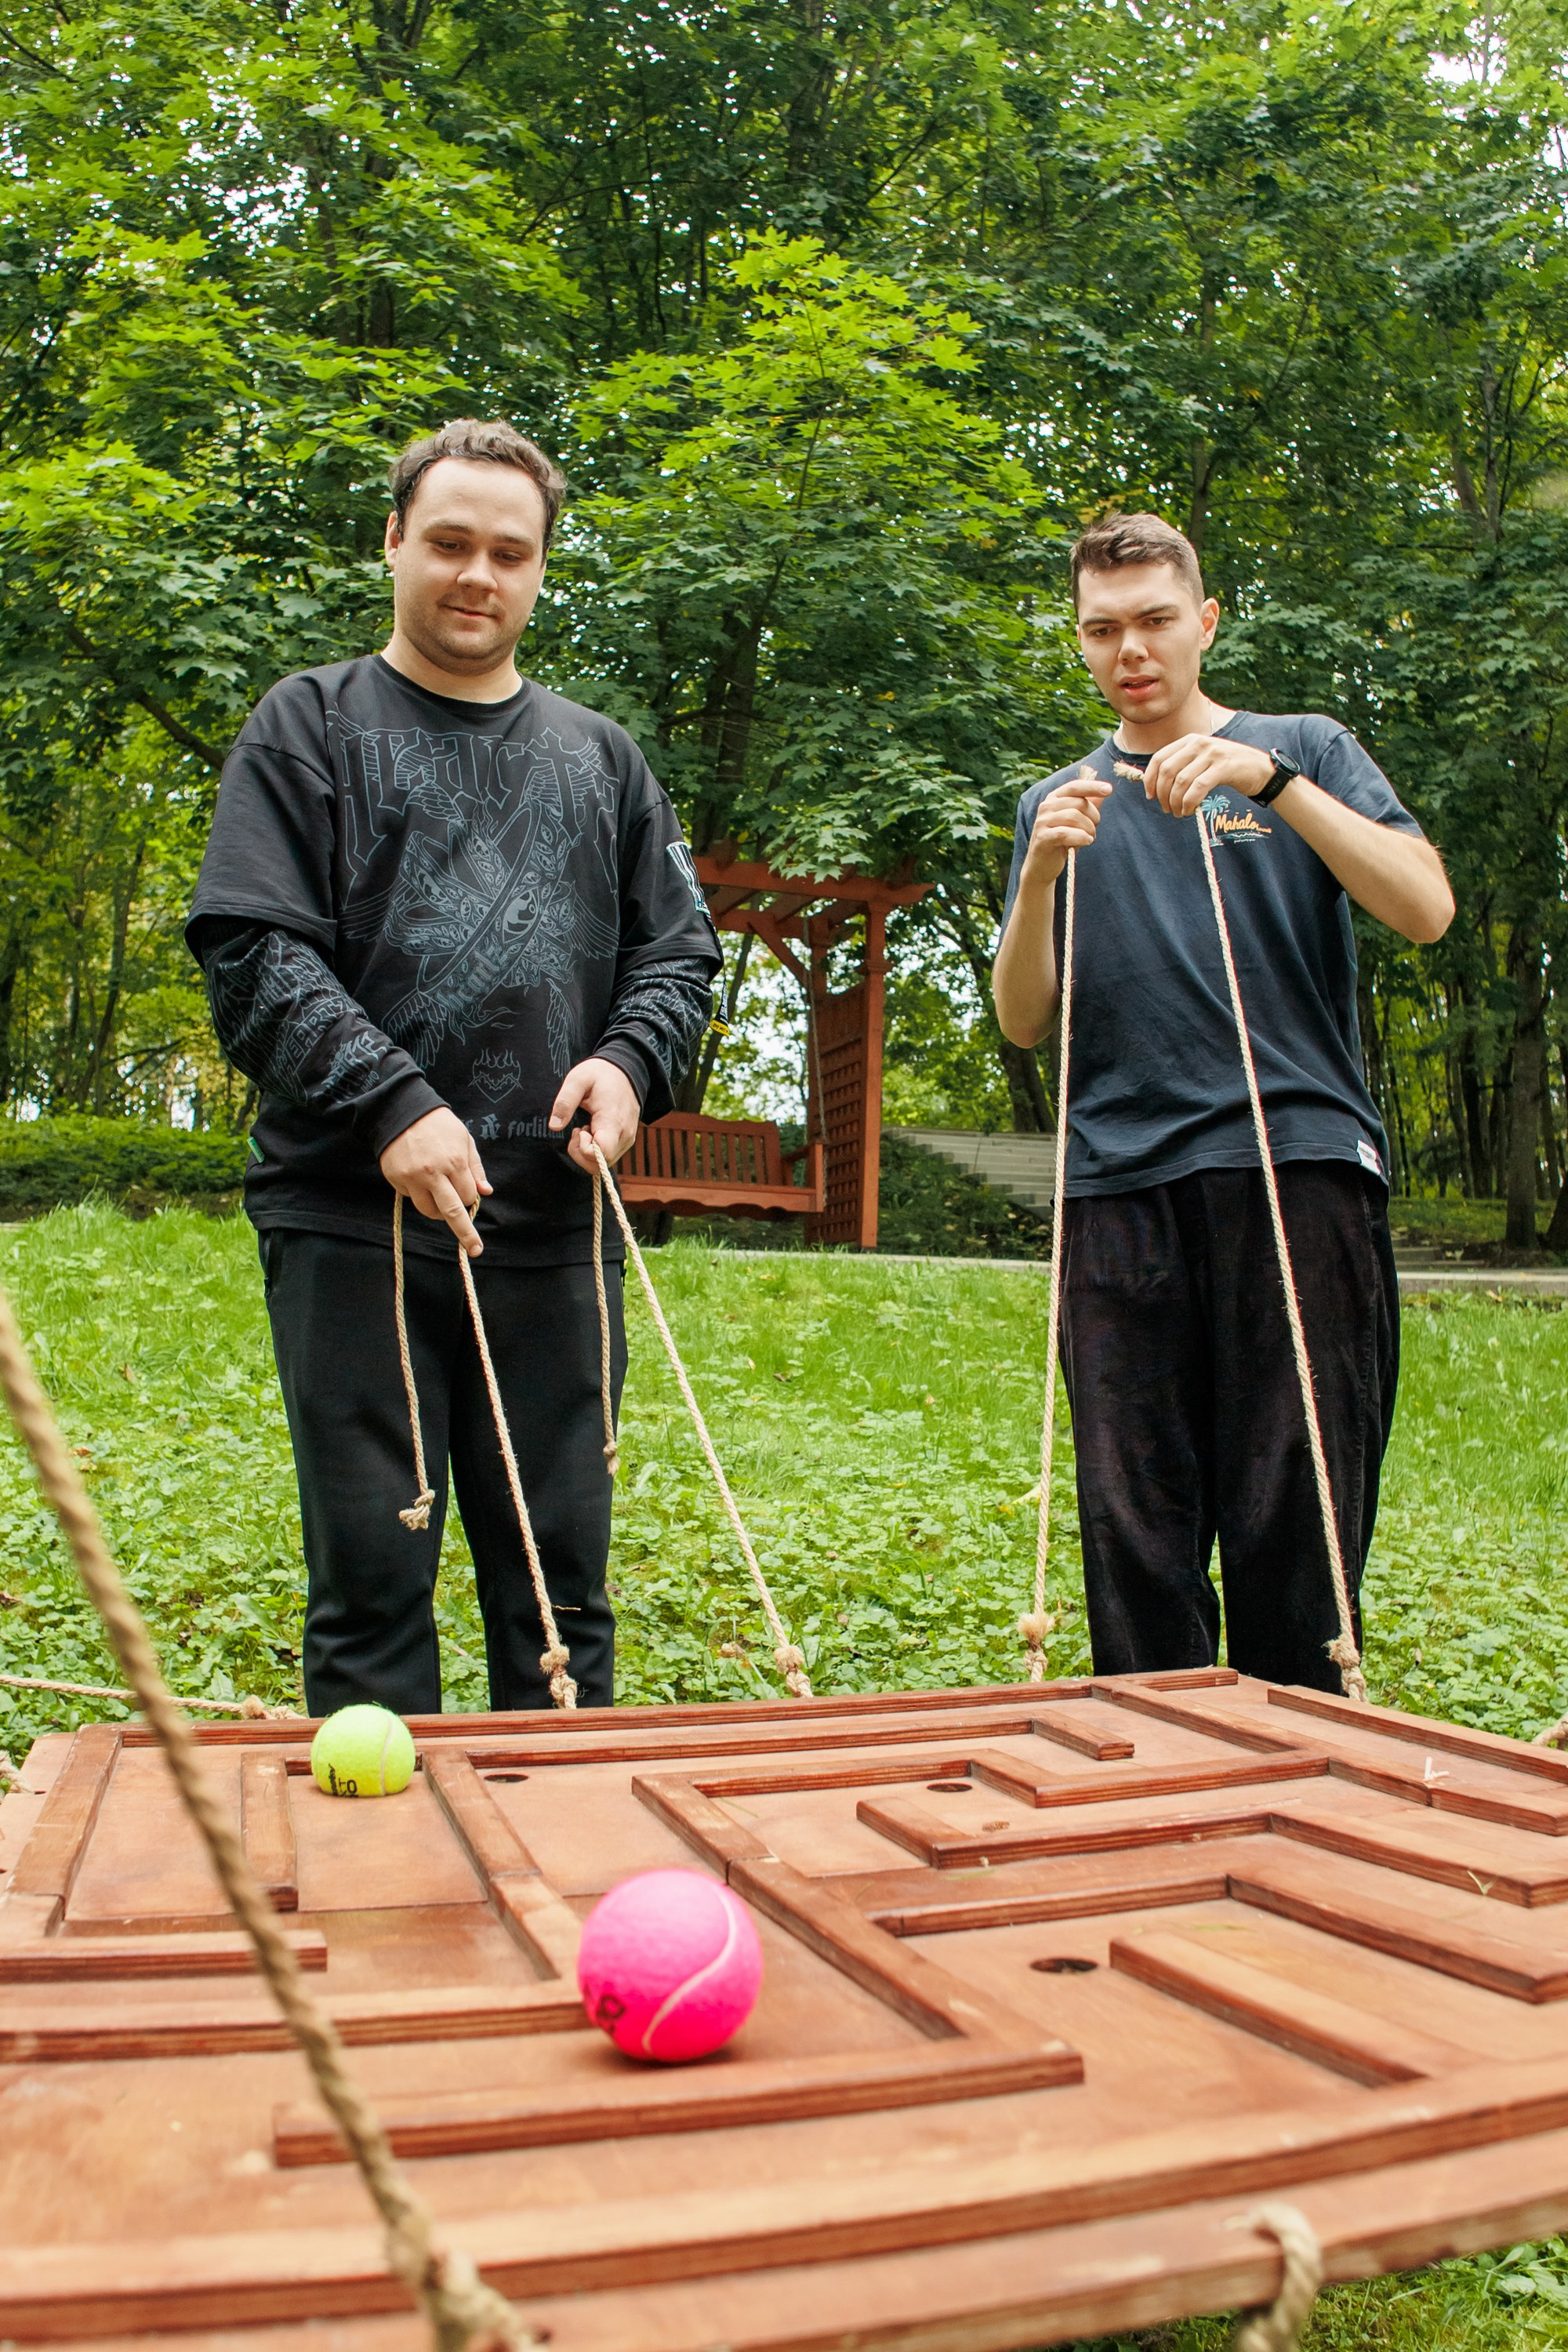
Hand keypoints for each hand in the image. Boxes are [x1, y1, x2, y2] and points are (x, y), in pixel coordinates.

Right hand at [379, 1107, 491, 1258]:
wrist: (401, 1111)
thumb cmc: (438, 1125)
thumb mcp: (464, 1139)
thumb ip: (475, 1168)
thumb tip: (486, 1193)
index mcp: (454, 1161)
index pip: (468, 1196)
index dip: (469, 1198)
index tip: (468, 1197)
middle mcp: (433, 1173)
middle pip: (452, 1212)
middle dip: (466, 1233)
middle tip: (475, 1249)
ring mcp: (412, 1178)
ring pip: (429, 1211)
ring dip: (438, 1212)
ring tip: (440, 1198)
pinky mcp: (396, 1180)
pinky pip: (412, 1198)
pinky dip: (419, 1196)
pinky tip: (419, 1178)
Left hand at [549, 1056, 639, 1176]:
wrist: (626, 1071)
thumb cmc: (601, 1074)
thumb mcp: (577, 1079)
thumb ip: (565, 1102)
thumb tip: (554, 1126)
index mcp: (613, 1120)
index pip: (601, 1154)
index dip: (583, 1149)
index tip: (579, 1129)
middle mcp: (624, 1134)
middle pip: (601, 1164)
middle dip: (581, 1153)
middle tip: (578, 1130)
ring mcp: (627, 1139)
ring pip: (604, 1163)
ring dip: (587, 1152)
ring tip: (585, 1128)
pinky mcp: (626, 1141)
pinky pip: (609, 1157)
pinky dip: (595, 1150)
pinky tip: (592, 1131)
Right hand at [1023, 765, 1112, 884]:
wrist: (1042, 865)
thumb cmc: (1062, 841)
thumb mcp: (1078, 822)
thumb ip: (1089, 806)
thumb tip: (1104, 791)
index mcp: (1054, 798)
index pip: (1075, 786)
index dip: (1092, 787)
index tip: (1109, 789)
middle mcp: (1046, 806)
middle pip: (1079, 803)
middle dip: (1093, 817)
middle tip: (1094, 829)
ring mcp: (1042, 822)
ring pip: (1074, 817)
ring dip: (1089, 828)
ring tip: (1090, 838)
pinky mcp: (1042, 837)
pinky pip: (1065, 833)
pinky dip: (1080, 837)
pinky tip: (1086, 841)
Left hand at [1141, 734, 1275, 818]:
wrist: (1261, 769)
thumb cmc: (1227, 768)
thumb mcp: (1202, 760)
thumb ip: (1182, 766)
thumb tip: (1155, 784)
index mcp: (1190, 740)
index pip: (1159, 758)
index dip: (1150, 779)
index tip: (1150, 796)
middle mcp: (1199, 743)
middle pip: (1167, 771)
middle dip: (1162, 794)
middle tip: (1167, 809)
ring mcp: (1212, 754)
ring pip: (1181, 782)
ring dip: (1176, 802)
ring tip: (1179, 813)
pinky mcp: (1223, 767)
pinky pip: (1197, 788)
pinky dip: (1189, 803)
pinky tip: (1190, 810)